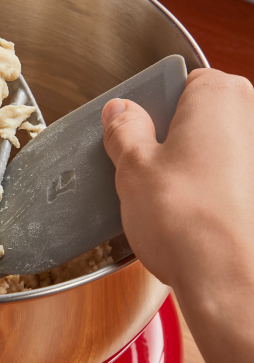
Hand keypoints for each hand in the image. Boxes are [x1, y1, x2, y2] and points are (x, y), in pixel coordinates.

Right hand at [102, 68, 253, 362]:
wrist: (231, 280)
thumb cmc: (188, 220)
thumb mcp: (133, 168)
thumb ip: (125, 131)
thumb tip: (121, 112)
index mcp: (220, 96)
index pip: (180, 83)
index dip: (153, 111)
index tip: (134, 137)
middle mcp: (253, 117)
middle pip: (204, 117)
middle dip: (175, 141)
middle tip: (147, 174)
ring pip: (219, 152)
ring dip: (196, 169)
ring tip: (170, 203)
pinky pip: (233, 181)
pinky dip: (216, 194)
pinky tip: (196, 219)